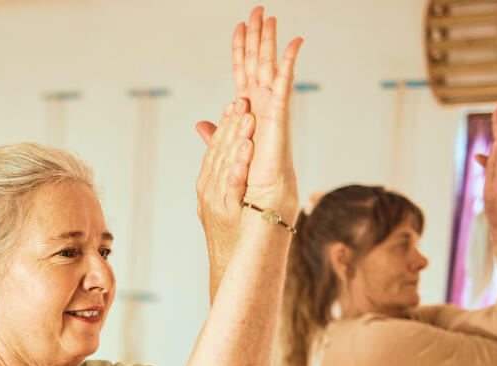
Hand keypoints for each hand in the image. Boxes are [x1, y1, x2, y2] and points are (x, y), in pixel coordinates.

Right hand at [195, 98, 254, 259]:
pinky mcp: (225, 212)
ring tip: (247, 118)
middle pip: (218, 151)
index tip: (235, 102)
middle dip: (231, 124)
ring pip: (224, 164)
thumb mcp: (218, 196)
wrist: (227, 262)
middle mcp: (207, 188)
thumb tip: (207, 132)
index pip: (215, 147)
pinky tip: (247, 152)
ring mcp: (214, 200)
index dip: (224, 124)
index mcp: (206, 182)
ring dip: (236, 140)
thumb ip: (216, 166)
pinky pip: (232, 187)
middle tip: (243, 101)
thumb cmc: (228, 230)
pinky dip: (238, 168)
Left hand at [232, 7, 301, 218]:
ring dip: (269, 43)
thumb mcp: (222, 156)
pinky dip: (289, 64)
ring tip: (268, 16)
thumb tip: (202, 124)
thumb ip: (217, 136)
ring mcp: (271, 115)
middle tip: (257, 10)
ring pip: (269, 70)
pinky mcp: (279, 123)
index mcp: (248, 117)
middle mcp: (261, 112)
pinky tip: (294, 42)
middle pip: (256, 67)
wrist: (254, 215)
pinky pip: (283, 88)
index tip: (239, 28)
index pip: (241, 78)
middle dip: (256, 39)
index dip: (240, 53)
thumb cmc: (244, 192)